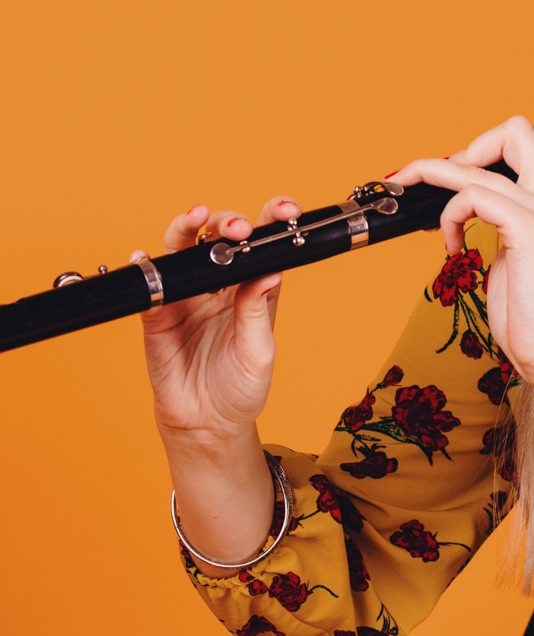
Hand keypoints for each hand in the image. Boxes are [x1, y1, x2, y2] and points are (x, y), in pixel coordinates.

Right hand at [136, 195, 301, 440]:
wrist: (207, 424)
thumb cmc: (241, 388)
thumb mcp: (258, 352)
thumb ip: (257, 312)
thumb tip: (270, 271)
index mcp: (254, 289)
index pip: (264, 246)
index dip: (273, 221)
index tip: (285, 210)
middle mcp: (221, 286)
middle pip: (222, 239)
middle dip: (229, 223)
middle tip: (238, 228)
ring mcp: (188, 296)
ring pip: (184, 249)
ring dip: (188, 228)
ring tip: (195, 217)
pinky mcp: (158, 314)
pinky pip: (150, 284)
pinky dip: (145, 267)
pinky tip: (145, 257)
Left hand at [393, 117, 533, 404]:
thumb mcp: (521, 252)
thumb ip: (508, 220)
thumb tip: (471, 203)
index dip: (522, 137)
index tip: (485, 165)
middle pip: (520, 128)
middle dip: (474, 143)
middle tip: (452, 176)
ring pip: (480, 159)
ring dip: (434, 173)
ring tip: (419, 197)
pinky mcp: (528, 230)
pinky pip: (472, 194)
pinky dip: (449, 214)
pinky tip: (451, 245)